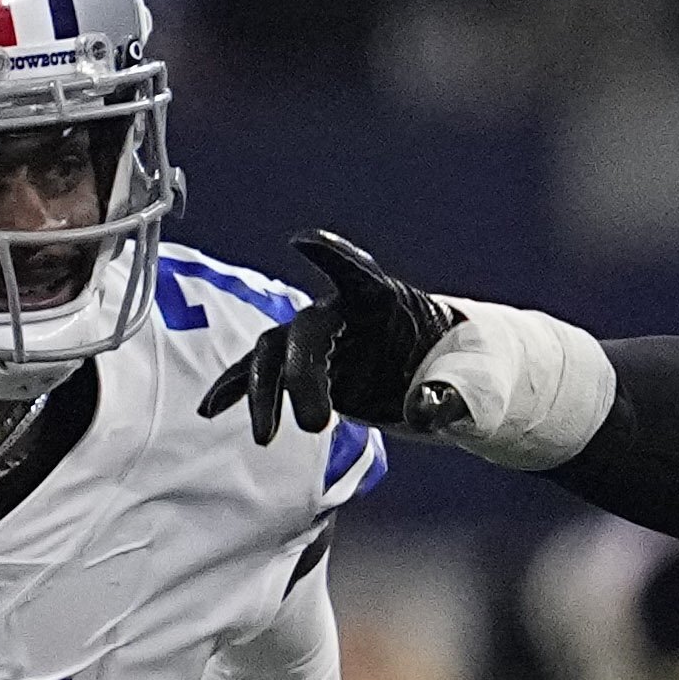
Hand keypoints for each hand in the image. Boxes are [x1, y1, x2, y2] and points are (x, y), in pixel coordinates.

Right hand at [197, 230, 447, 444]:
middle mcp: (340, 313)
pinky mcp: (301, 367)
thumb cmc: (454, 371)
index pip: (357, 273)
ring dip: (263, 393)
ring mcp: (316, 339)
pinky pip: (261, 374)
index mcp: (383, 301)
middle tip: (316, 425)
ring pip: (273, 354)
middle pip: (306, 332)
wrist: (437, 378)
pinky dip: (236, 390)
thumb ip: (449, 396)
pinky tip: (210, 409)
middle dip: (302, 376)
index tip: (304, 242)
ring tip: (265, 437)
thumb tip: (424, 411)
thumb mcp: (467, 386)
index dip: (332, 257)